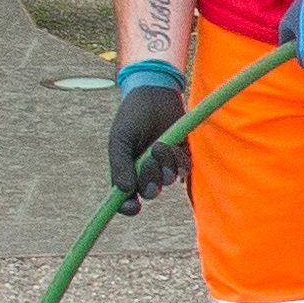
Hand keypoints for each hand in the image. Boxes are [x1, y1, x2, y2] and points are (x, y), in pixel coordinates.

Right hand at [106, 61, 188, 212]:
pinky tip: (172, 145)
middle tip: (149, 159)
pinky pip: (183, 169)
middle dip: (150, 180)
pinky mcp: (181, 156)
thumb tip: (123, 191)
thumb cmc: (132, 116)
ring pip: (168, 180)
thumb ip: (120, 164)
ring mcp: (164, 165)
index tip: (134, 208)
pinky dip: (178, 160)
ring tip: (160, 145)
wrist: (155, 95)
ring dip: (165, 166)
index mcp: (126, 171)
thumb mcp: (121, 139)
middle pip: (150, 192)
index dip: (128, 207)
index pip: (126, 199)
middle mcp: (145, 172)